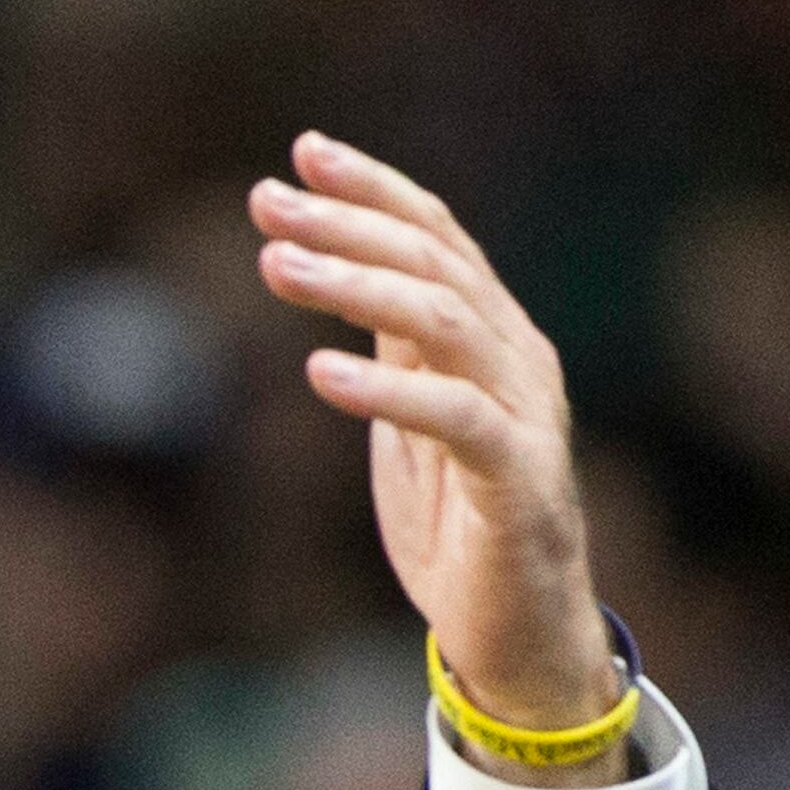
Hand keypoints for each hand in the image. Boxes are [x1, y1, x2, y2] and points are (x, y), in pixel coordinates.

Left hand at [249, 133, 626, 786]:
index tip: (302, 153)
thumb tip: (338, 267)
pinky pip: (456, 417)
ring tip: (276, 268)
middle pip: (433, 262)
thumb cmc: (459, 525)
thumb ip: (394, 346)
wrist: (517, 636)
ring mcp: (526, 416)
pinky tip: (320, 375)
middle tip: (263, 204)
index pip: (438, 237)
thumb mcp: (412, 418)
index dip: (374, 190)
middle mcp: (519, 359)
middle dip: (345, 225)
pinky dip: (388, 389)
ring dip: (353, 287)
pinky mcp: (519, 481)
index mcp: (493, 338)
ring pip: (444, 321)